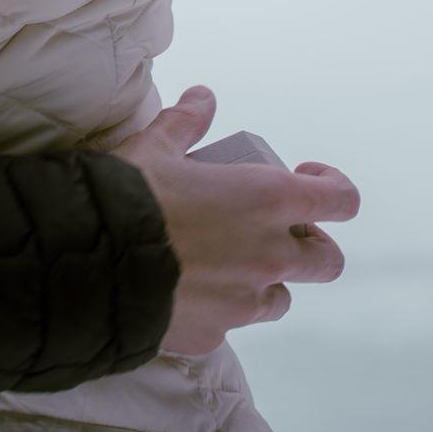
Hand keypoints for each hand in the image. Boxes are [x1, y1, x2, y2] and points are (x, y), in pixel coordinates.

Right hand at [114, 86, 357, 356]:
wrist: (92, 261)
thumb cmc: (128, 194)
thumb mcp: (153, 146)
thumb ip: (184, 123)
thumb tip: (203, 97)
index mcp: (266, 200)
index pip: (340, 200)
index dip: (334, 188)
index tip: (307, 179)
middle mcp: (270, 254)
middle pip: (327, 260)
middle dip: (309, 245)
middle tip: (272, 229)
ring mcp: (247, 300)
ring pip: (281, 296)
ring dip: (263, 280)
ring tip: (222, 262)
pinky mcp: (217, 333)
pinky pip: (230, 321)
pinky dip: (215, 305)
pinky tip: (180, 289)